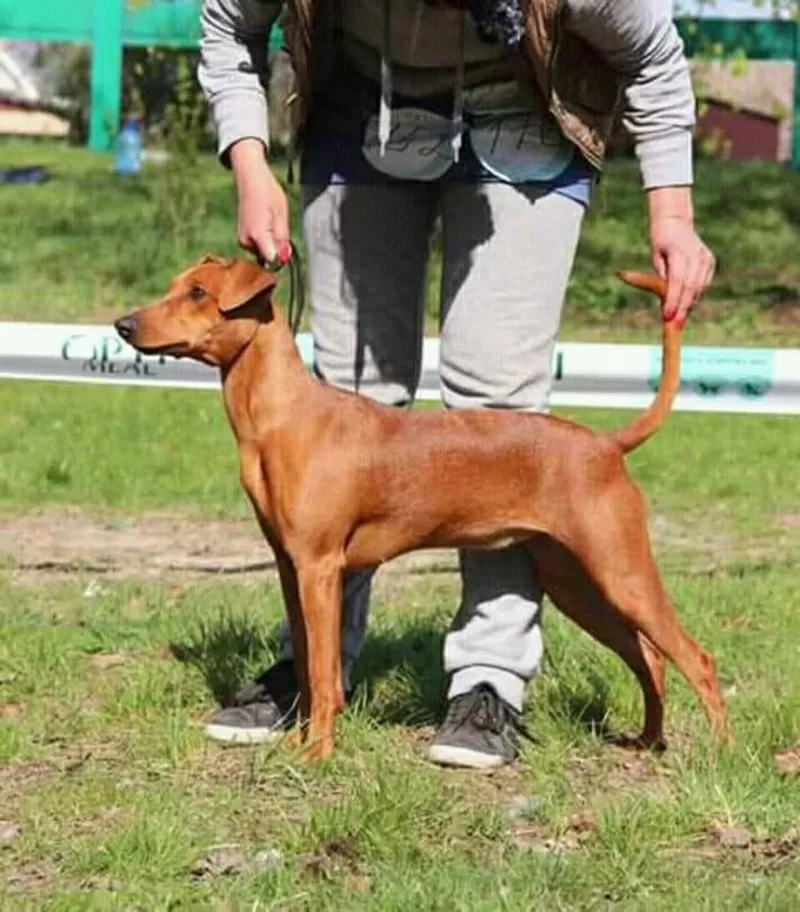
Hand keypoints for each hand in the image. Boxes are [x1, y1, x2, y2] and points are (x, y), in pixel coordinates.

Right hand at [230, 139, 290, 264]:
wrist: (250, 178)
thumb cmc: (267, 192)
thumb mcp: (281, 215)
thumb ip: (282, 239)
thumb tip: (284, 257)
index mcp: (257, 235)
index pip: (272, 260)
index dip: (282, 256)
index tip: (286, 245)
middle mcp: (246, 241)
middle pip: (268, 256)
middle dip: (277, 247)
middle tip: (279, 226)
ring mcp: (242, 239)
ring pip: (264, 251)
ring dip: (271, 242)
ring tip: (271, 221)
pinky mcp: (242, 237)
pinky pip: (258, 245)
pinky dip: (265, 239)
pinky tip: (266, 223)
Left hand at [647, 188, 714, 326]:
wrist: (675, 223)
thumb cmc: (660, 243)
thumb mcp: (656, 259)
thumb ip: (661, 279)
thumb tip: (666, 303)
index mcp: (679, 252)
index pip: (678, 281)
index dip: (673, 300)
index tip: (667, 316)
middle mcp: (696, 255)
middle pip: (691, 287)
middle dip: (683, 308)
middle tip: (674, 325)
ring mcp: (706, 258)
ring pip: (699, 288)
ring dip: (689, 305)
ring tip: (678, 320)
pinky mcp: (710, 262)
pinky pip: (703, 284)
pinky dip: (695, 297)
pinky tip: (686, 307)